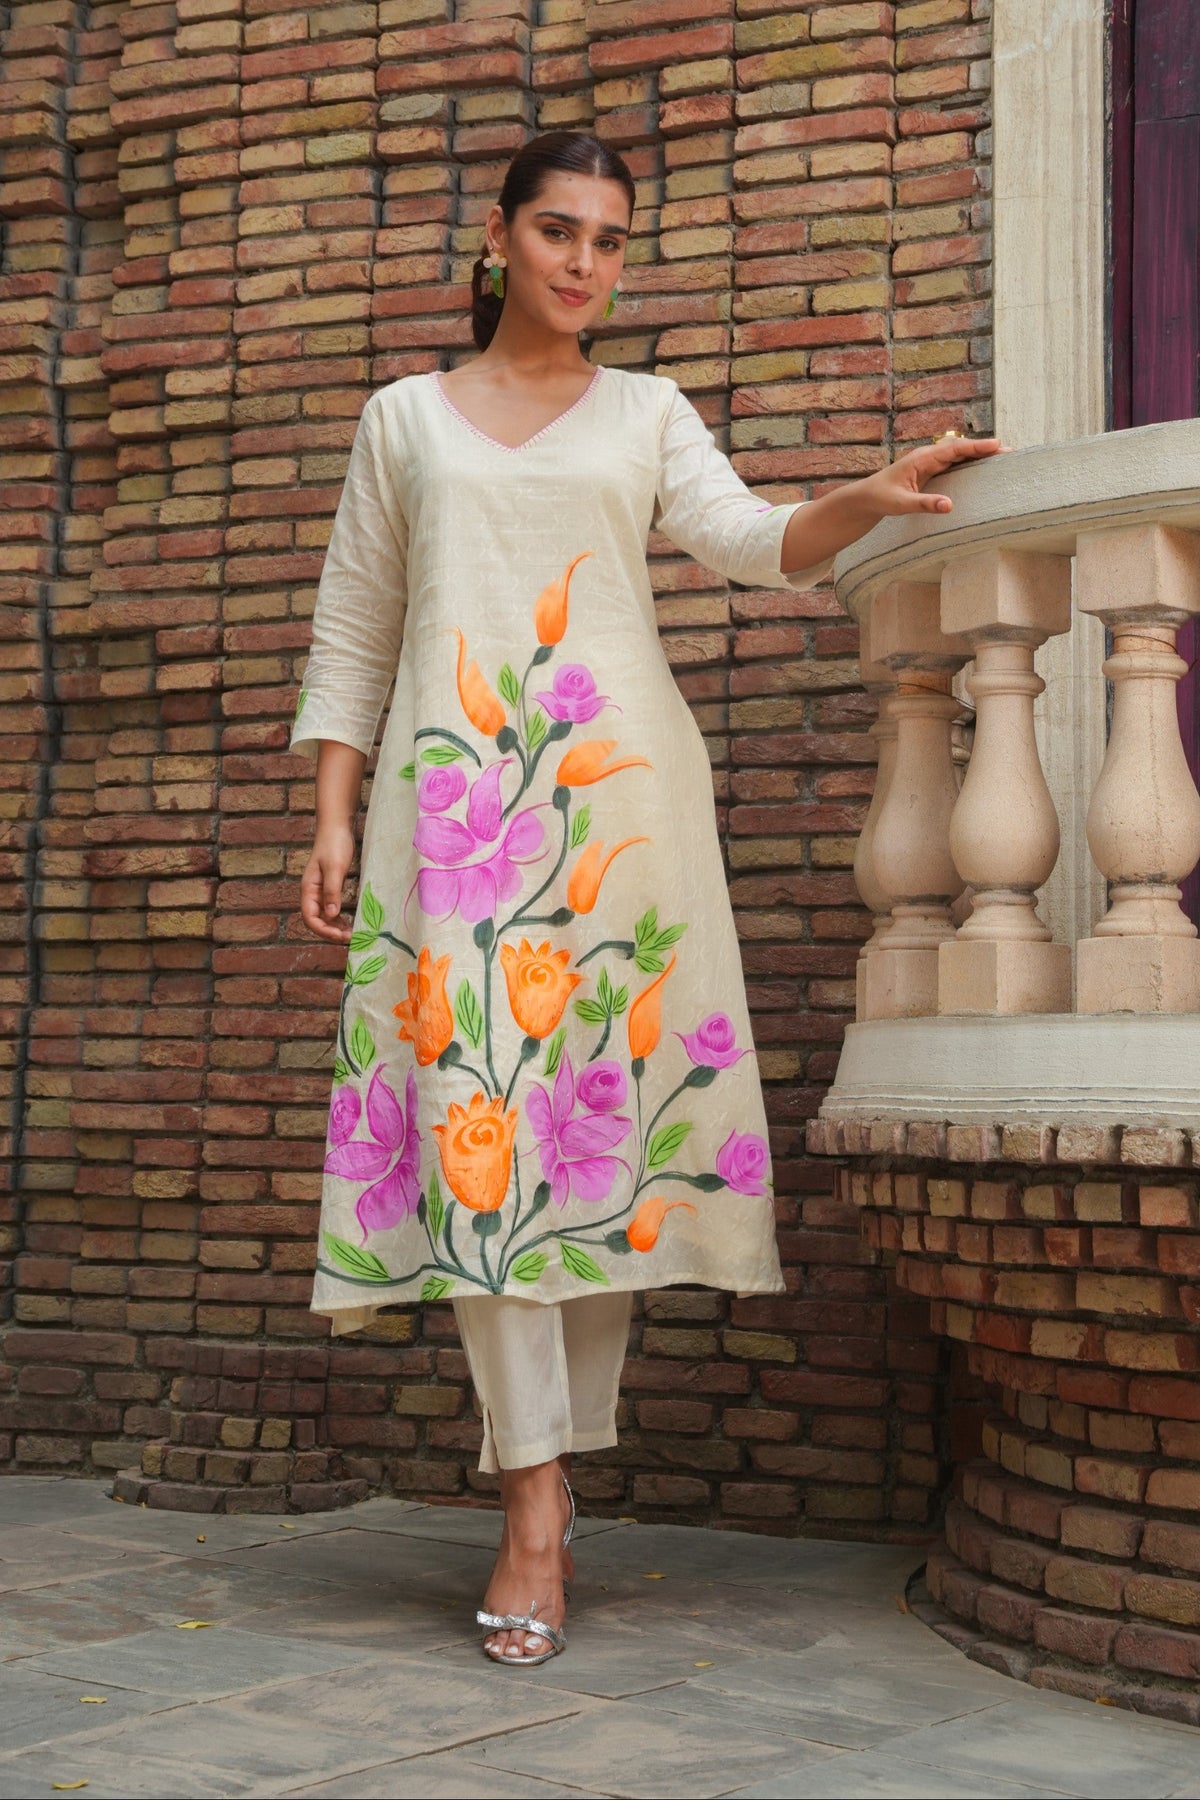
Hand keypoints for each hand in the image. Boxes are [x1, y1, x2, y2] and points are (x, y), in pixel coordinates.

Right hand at [300, 822, 355, 943]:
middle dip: (331, 932)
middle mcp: (313, 893)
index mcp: (309, 889)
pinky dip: (340, 919)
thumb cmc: (334, 844)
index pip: (310, 918)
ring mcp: (322, 891)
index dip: (323, 931)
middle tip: (351, 938)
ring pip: (325, 917)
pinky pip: (333, 909)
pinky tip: (351, 923)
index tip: (340, 936)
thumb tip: (331, 915)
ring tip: (353, 934)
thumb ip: (332, 891)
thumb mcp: (334, 868)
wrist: (337, 827)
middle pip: (317, 921)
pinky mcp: (331, 888)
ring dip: (336, 928)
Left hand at [856, 435, 1008, 520]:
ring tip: (1002, 456)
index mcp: (922, 459)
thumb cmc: (881, 498)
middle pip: (960, 449)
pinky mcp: (930, 471)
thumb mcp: (901, 504)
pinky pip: (954, 463)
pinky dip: (969, 462)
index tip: (996, 444)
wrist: (866, 498)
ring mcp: (929, 463)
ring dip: (979, 454)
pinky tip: (983, 466)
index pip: (954, 449)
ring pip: (959, 454)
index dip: (976, 446)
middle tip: (1009, 451)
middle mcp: (927, 457)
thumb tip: (949, 506)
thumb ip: (925, 504)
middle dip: (984, 448)